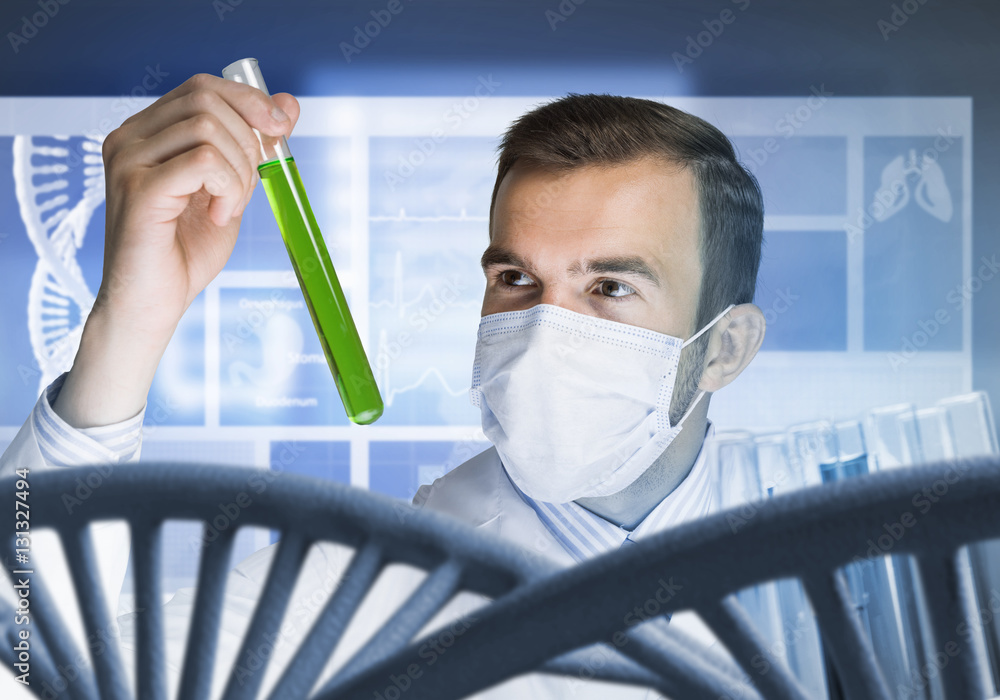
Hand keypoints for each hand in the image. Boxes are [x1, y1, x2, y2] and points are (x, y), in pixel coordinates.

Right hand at [53, 73, 299, 427]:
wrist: (154, 303)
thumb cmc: (185, 252)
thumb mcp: (232, 189)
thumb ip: (253, 146)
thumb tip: (288, 103)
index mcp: (148, 132)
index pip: (203, 87)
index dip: (249, 101)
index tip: (281, 129)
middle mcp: (129, 137)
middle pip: (207, 99)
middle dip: (247, 142)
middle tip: (245, 190)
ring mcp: (128, 160)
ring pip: (207, 129)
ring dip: (238, 172)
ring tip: (226, 208)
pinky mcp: (137, 188)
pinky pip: (202, 161)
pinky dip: (225, 188)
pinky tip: (216, 216)